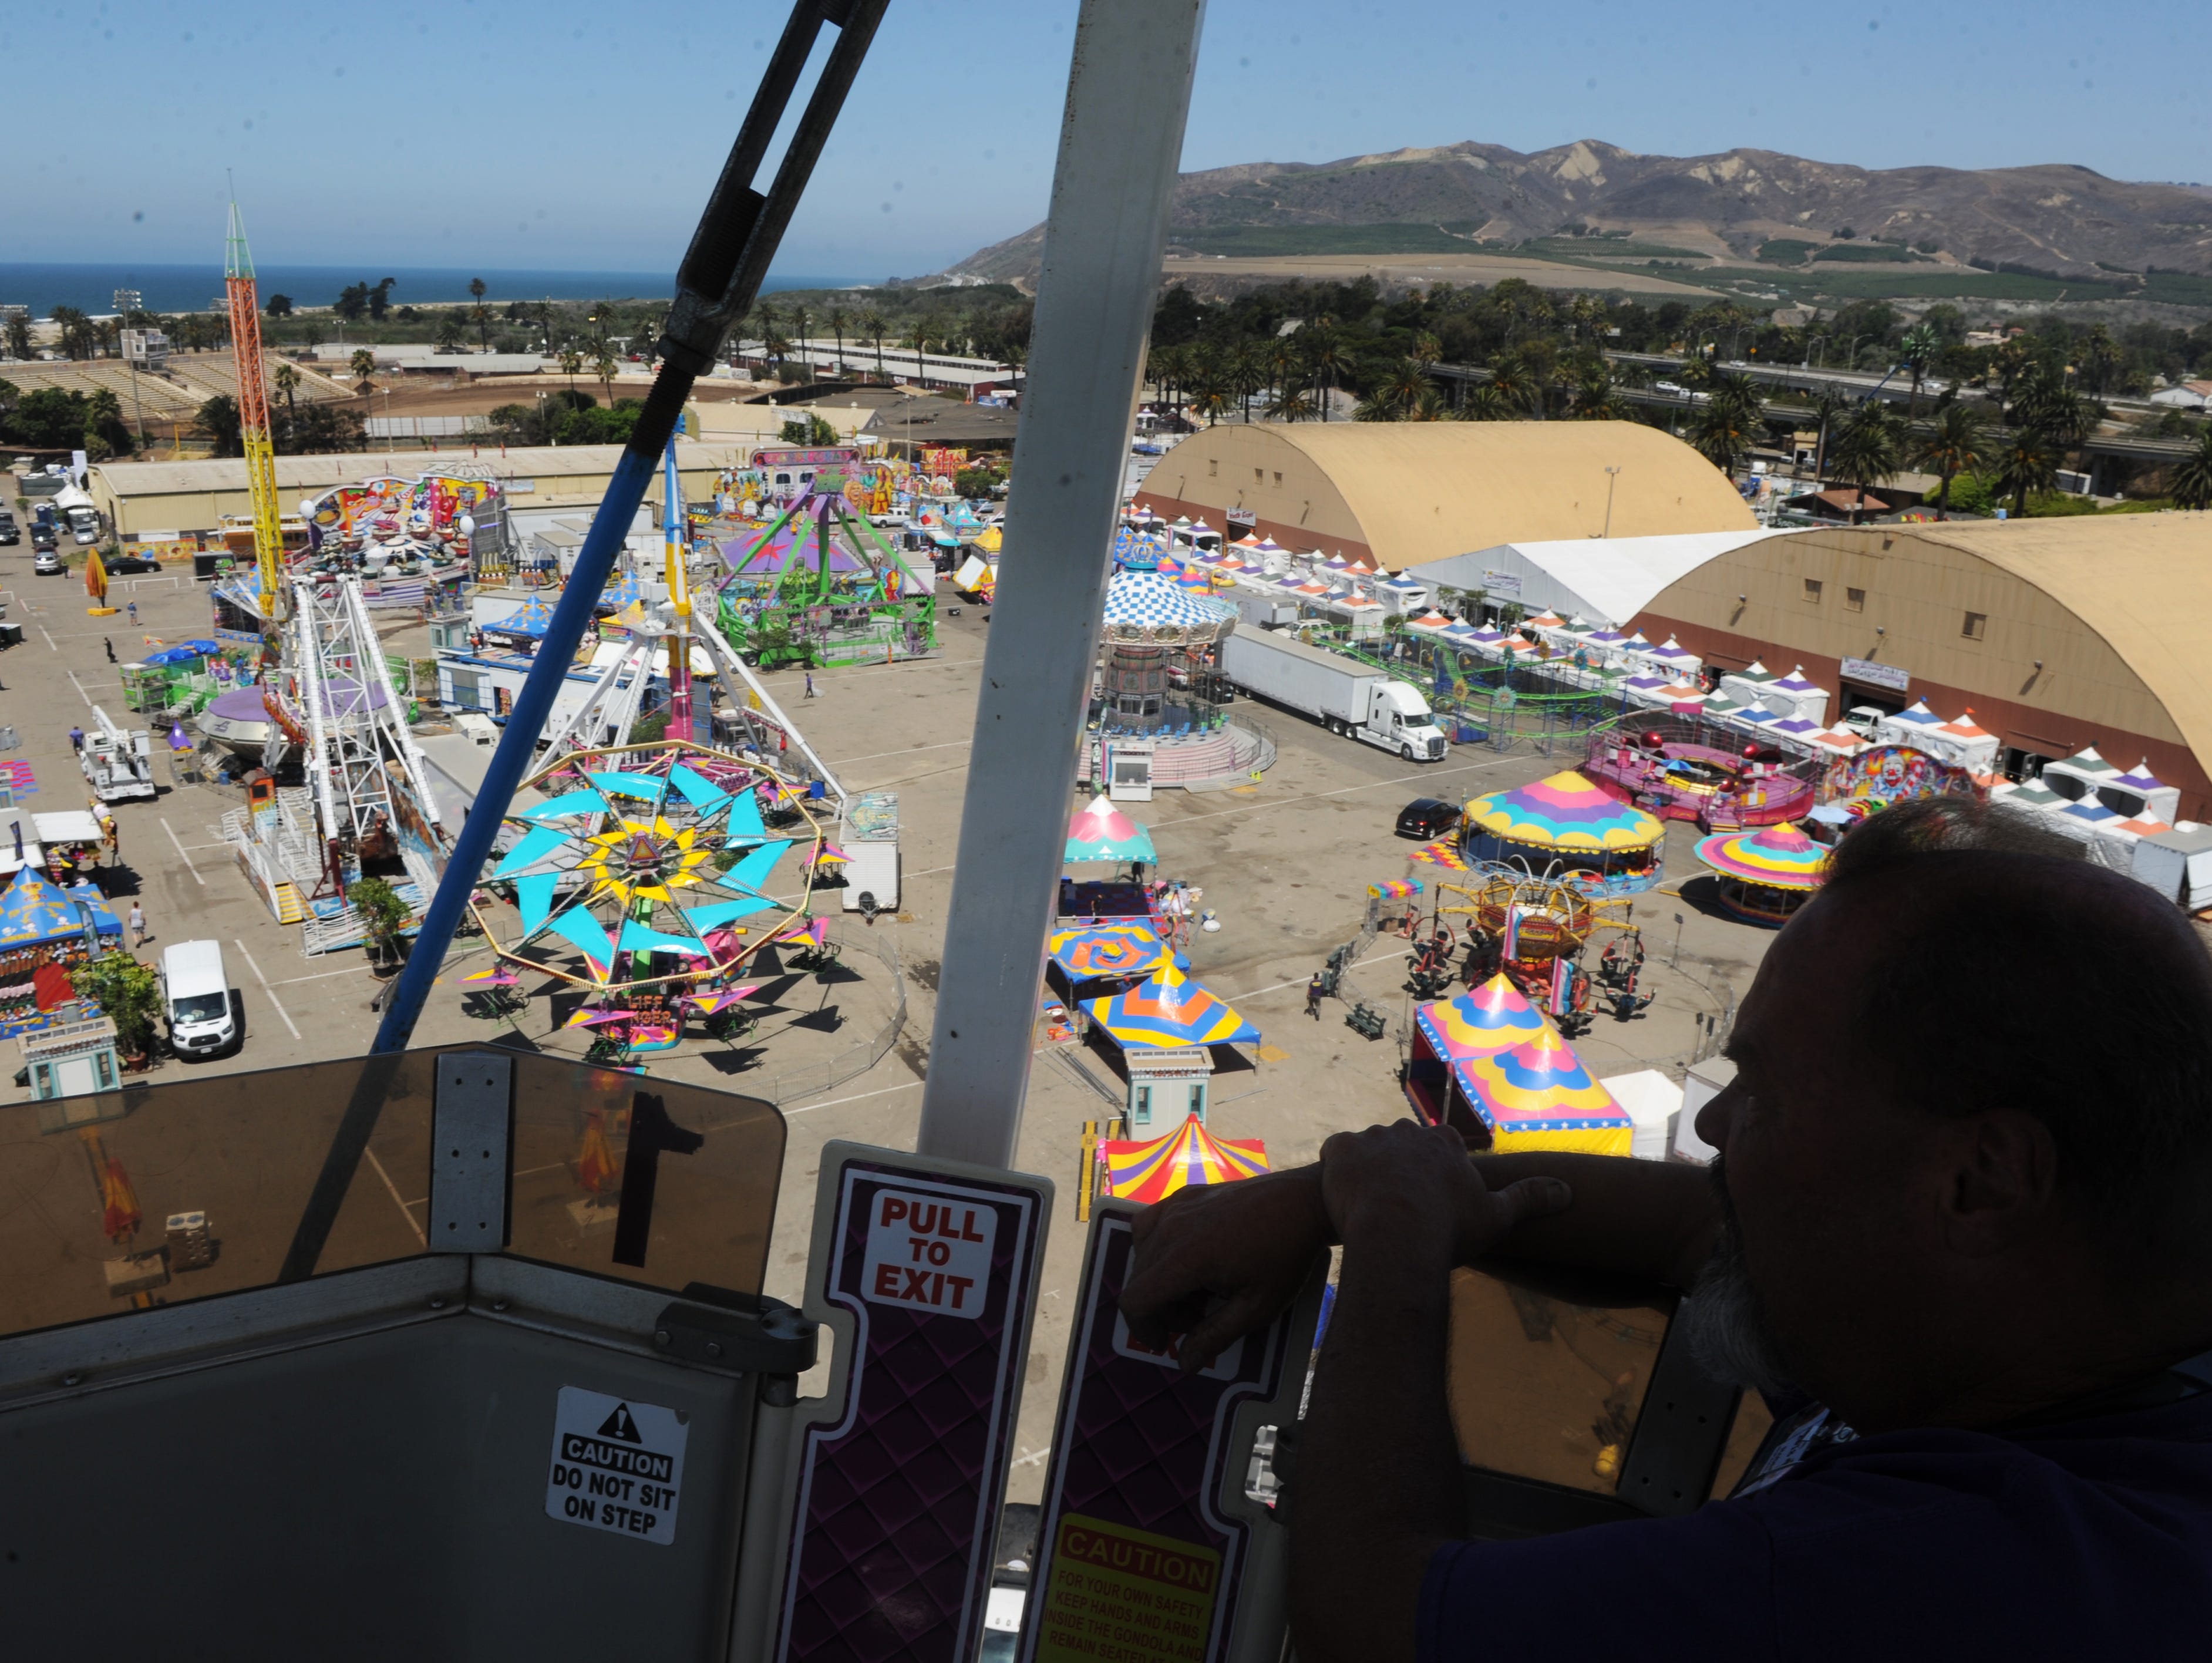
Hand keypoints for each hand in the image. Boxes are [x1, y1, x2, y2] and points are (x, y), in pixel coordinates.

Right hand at [1121, 1167, 1330, 1373]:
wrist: (1304, 1203)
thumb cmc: (1285, 1257)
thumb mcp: (1256, 1307)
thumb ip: (1215, 1337)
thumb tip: (1183, 1363)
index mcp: (1186, 1258)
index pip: (1136, 1299)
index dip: (1143, 1328)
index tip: (1165, 1342)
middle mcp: (1171, 1228)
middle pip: (1138, 1279)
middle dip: (1159, 1308)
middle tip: (1196, 1318)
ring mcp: (1176, 1206)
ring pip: (1142, 1253)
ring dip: (1159, 1279)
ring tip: (1196, 1288)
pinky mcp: (1184, 1194)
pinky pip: (1150, 1224)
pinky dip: (1156, 1247)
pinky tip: (1184, 1256)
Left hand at [1320, 1120, 1571, 1262]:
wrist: (1398, 1235)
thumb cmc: (1449, 1229)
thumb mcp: (1496, 1216)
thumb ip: (1529, 1198)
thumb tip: (1568, 1190)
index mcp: (1445, 1143)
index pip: (1442, 1147)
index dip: (1436, 1173)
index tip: (1432, 1199)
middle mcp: (1409, 1131)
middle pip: (1404, 1145)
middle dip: (1401, 1168)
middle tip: (1398, 1205)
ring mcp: (1372, 1137)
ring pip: (1369, 1148)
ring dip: (1369, 1168)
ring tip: (1368, 1204)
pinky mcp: (1340, 1148)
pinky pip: (1335, 1152)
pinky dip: (1337, 1169)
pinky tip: (1343, 1195)